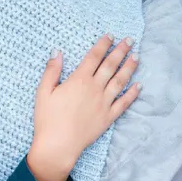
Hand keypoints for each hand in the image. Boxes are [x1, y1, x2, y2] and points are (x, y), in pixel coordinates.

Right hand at [29, 34, 139, 180]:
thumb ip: (52, 71)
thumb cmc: (47, 119)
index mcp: (79, 80)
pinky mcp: (108, 117)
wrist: (58, 145)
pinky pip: (124, 103)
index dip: (103, 45)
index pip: (94, 57)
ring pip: (120, 81)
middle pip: (111, 65)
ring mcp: (104, 103)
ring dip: (130, 68)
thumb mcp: (43, 92)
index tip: (110, 35)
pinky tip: (138, 86)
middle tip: (129, 40)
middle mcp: (95, 88)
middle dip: (121, 51)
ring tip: (136, 57)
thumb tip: (58, 52)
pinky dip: (132, 93)